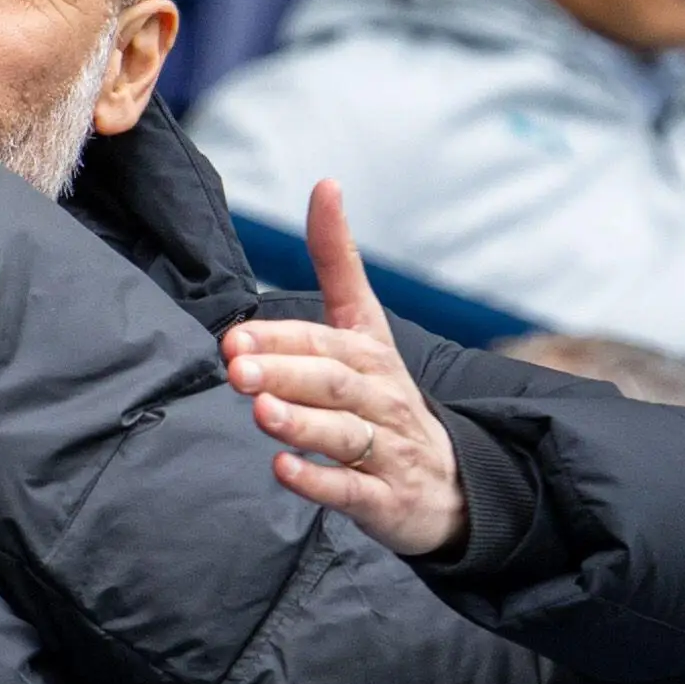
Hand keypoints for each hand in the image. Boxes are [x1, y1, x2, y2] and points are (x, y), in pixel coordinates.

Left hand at [226, 180, 464, 558]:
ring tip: (259, 410)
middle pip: (335, 380)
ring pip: (345, 432)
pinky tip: (283, 471)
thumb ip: (339, 263)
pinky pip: (353, 490)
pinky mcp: (386, 499)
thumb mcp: (367, 328)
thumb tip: (325, 184)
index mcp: (371, 354)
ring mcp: (387, 449)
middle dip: (286, 371)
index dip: (284, 336)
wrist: (449, 483)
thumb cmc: (387, 397)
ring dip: (300, 422)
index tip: (235, 334)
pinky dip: (319, 481)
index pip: (327, 339)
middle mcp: (382, 397)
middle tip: (237, 367)